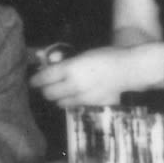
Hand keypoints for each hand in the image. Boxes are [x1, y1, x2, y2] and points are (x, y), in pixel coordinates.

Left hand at [32, 40, 163, 108]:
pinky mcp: (91, 104)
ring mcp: (83, 96)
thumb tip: (49, 67)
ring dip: (57, 97)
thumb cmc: (108, 57)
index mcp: (71, 68)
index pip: (44, 78)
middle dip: (45, 90)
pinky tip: (74, 96)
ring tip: (60, 91)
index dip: (35, 80)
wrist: (130, 69)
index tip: (33, 81)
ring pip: (60, 102)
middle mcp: (74, 84)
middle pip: (49, 93)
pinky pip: (74, 107)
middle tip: (45, 86)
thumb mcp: (84, 55)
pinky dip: (70, 103)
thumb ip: (66, 63)